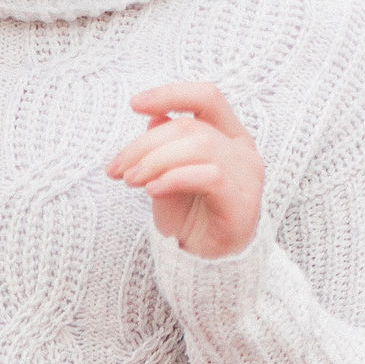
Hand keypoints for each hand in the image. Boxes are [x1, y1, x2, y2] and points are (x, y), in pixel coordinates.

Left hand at [106, 83, 263, 260]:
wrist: (209, 269)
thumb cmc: (192, 224)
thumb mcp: (167, 181)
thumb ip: (164, 150)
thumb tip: (152, 119)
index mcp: (228, 135)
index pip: (205, 97)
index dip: (171, 94)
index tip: (134, 104)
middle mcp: (241, 148)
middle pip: (191, 125)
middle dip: (146, 143)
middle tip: (118, 168)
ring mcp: (246, 173)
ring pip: (200, 145)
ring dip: (156, 161)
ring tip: (131, 181)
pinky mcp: (243, 200)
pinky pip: (209, 176)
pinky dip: (175, 178)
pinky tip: (152, 191)